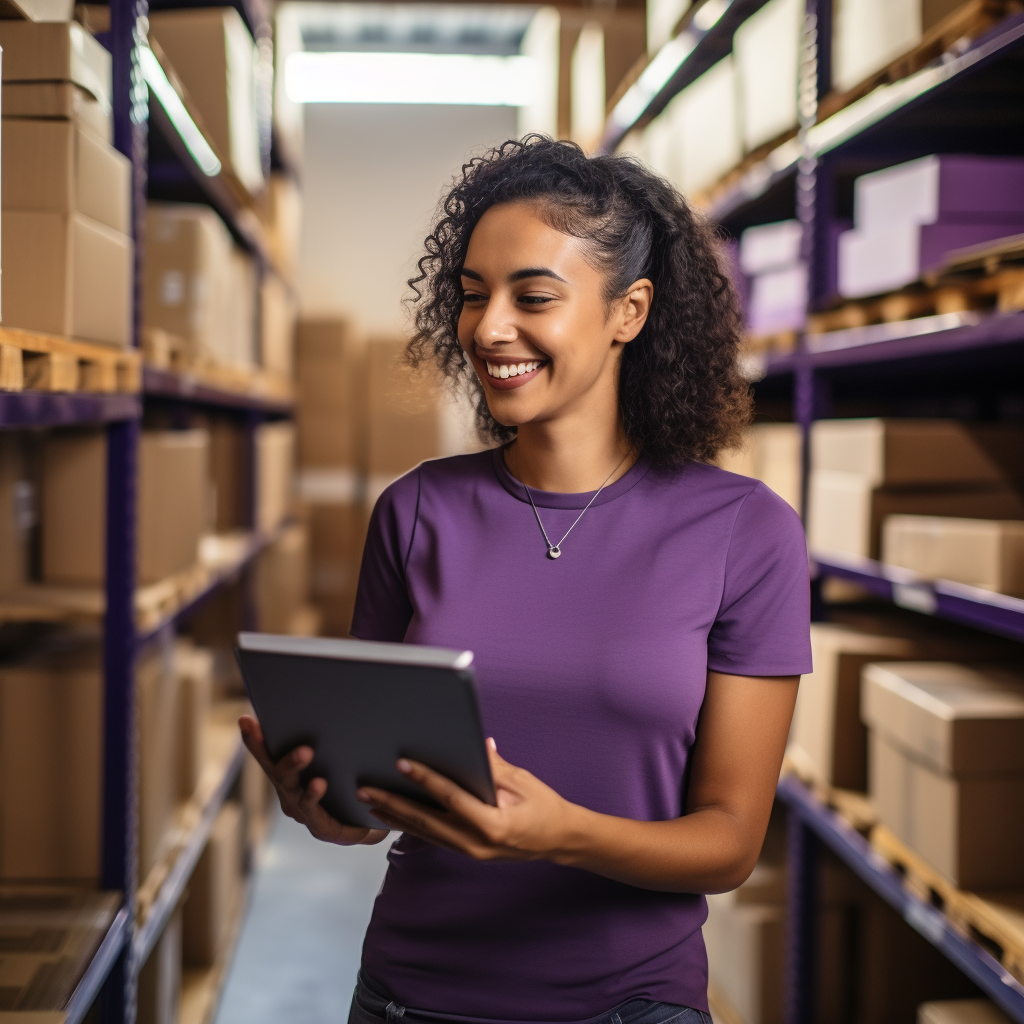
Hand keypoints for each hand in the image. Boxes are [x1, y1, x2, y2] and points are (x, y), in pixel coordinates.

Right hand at [239, 715, 388, 846]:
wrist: (379, 815)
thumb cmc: (355, 776)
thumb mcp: (342, 751)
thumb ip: (331, 732)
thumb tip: (330, 693)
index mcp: (289, 773)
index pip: (267, 753)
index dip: (255, 739)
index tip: (246, 719)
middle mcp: (290, 792)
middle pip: (275, 768)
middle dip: (267, 747)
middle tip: (265, 725)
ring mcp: (302, 810)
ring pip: (291, 787)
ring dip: (294, 766)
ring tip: (304, 751)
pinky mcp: (321, 828)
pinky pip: (313, 811)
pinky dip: (313, 795)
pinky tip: (318, 783)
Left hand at [355, 739, 578, 860]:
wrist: (559, 839)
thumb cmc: (544, 807)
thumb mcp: (522, 781)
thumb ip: (494, 766)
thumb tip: (474, 743)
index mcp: (494, 824)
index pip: (451, 798)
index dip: (425, 779)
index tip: (402, 763)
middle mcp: (477, 843)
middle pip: (427, 821)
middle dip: (394, 804)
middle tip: (366, 790)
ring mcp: (471, 851)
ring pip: (425, 833)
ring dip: (396, 817)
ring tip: (369, 803)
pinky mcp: (467, 851)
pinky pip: (433, 837)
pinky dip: (411, 826)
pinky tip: (393, 816)